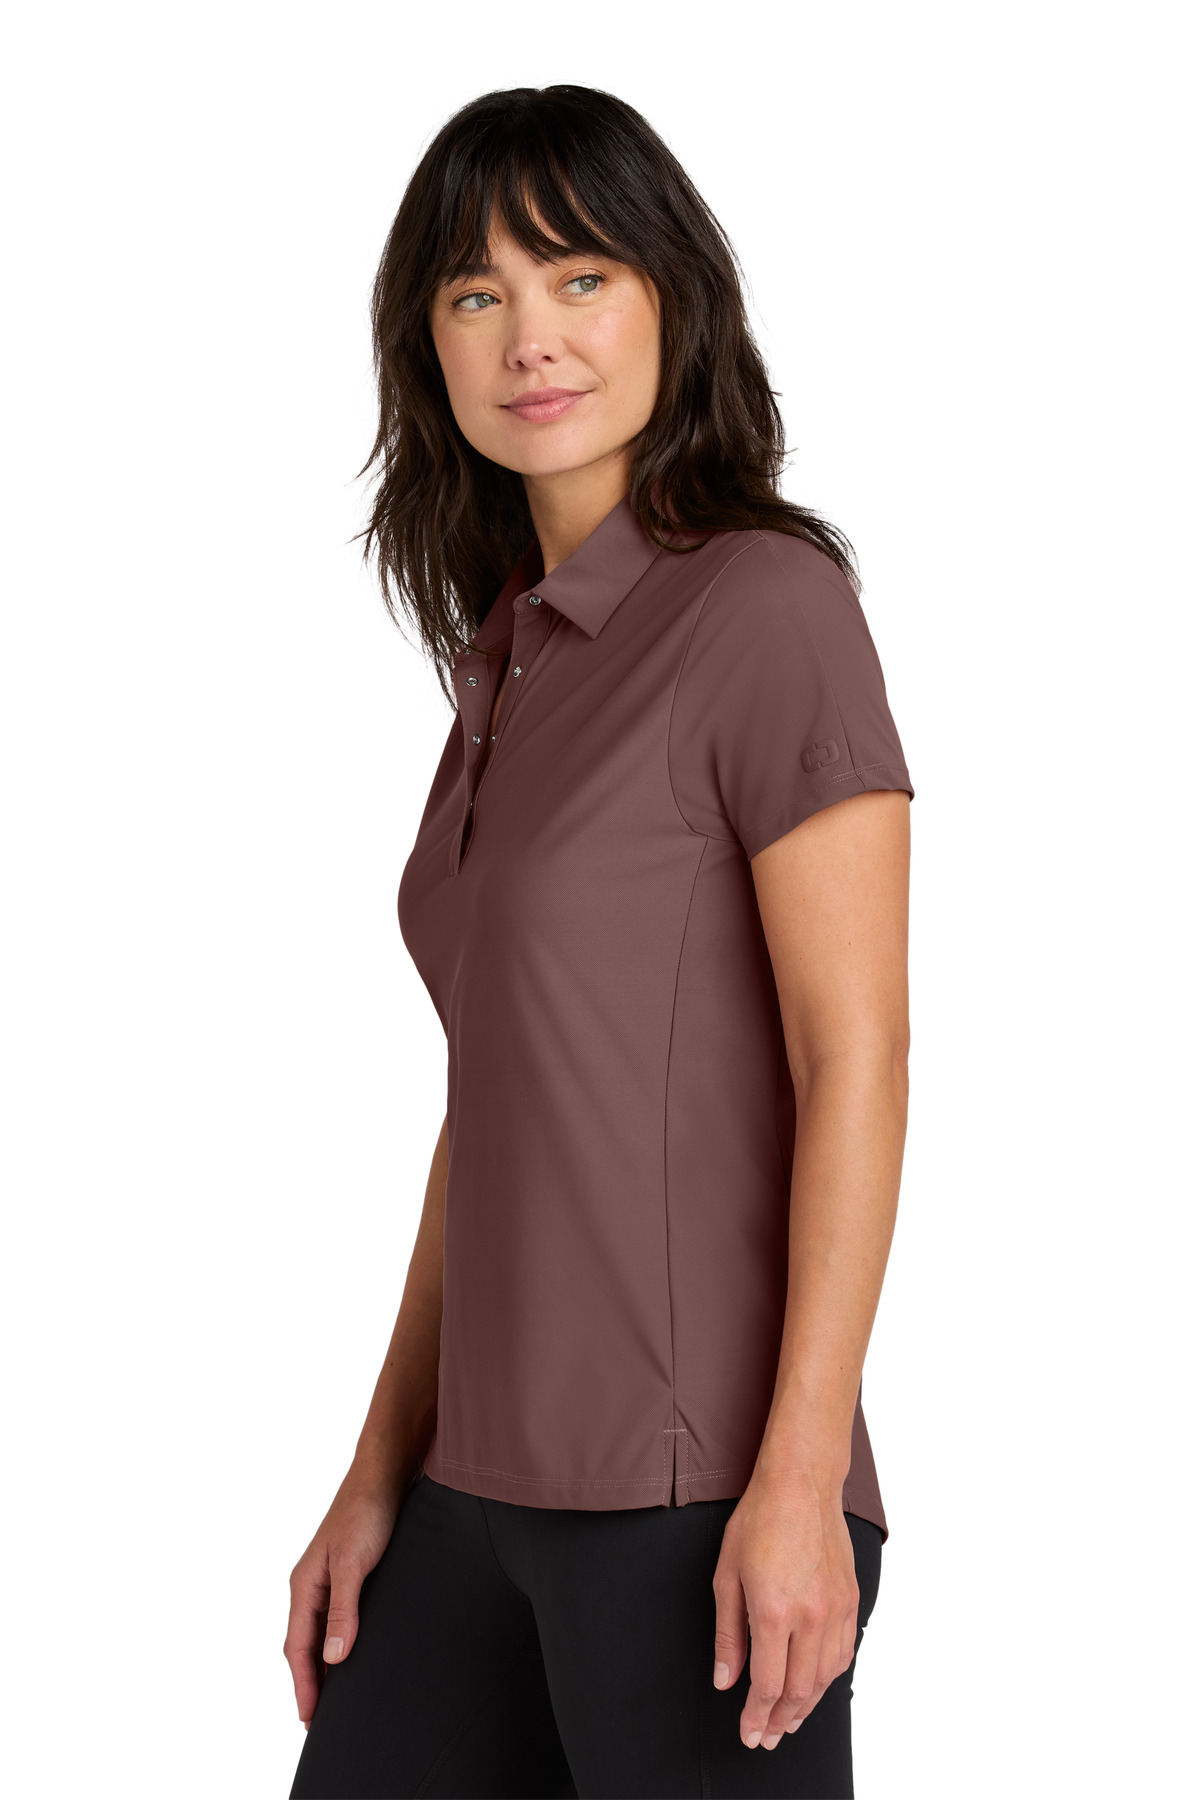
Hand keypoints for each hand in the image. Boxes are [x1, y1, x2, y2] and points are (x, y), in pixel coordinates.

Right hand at [284, 1468, 405, 1728]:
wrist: (385, 1471)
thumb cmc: (367, 1511)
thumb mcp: (354, 1564)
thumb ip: (343, 1611)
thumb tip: (332, 1659)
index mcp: (303, 1585)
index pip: (297, 1648)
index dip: (304, 1685)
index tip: (309, 1720)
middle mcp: (311, 1584)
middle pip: (303, 1644)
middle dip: (309, 1681)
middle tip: (320, 1719)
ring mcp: (329, 1577)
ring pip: (319, 1631)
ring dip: (323, 1662)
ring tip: (335, 1694)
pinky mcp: (350, 1570)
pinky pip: (337, 1616)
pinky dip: (338, 1640)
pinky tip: (352, 1649)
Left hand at [711, 1471, 858, 1749]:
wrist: (801, 1485)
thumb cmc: (758, 1521)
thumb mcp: (726, 1576)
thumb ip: (728, 1635)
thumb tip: (726, 1680)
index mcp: (774, 1612)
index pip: (768, 1685)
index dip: (756, 1716)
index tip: (748, 1733)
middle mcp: (810, 1617)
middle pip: (799, 1690)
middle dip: (780, 1721)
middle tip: (766, 1737)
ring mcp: (836, 1609)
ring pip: (826, 1677)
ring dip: (807, 1706)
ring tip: (788, 1721)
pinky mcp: (850, 1599)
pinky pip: (844, 1652)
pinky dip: (829, 1678)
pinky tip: (816, 1684)